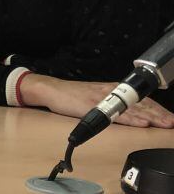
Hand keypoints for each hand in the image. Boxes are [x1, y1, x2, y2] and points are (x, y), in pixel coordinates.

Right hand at [20, 74, 173, 127]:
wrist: (52, 90)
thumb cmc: (73, 96)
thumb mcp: (96, 98)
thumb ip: (111, 105)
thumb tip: (129, 116)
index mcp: (113, 90)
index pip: (140, 99)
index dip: (157, 109)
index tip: (169, 118)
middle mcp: (111, 92)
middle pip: (140, 104)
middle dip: (158, 114)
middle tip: (172, 122)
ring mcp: (103, 98)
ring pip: (131, 109)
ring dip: (150, 117)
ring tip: (164, 124)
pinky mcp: (93, 105)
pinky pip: (115, 114)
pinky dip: (130, 119)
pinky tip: (141, 124)